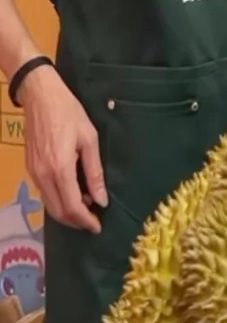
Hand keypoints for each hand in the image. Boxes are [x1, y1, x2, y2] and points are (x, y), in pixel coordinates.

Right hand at [21, 67, 106, 232]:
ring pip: (49, 205)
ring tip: (86, 208)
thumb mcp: (89, 139)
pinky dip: (58, 200)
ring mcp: (34, 173)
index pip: (73, 207)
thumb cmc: (68, 112)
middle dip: (76, 222)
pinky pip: (44, 193)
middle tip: (93, 222)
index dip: (86, 221)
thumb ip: (94, 172)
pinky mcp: (30, 168)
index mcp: (60, 169)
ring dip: (67, 212)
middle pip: (59, 211)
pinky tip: (73, 193)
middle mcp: (43, 176)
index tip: (98, 227)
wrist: (40, 95)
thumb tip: (101, 199)